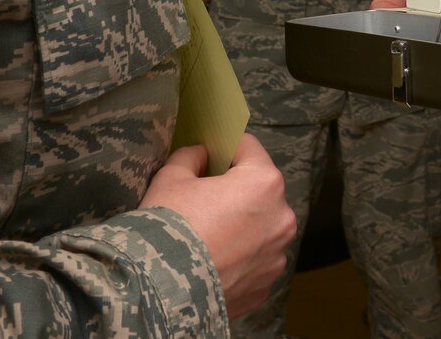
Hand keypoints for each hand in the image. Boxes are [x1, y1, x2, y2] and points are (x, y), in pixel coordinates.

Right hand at [143, 136, 295, 319]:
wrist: (160, 292)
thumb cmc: (168, 226)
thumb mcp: (171, 177)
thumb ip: (191, 157)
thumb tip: (202, 155)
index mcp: (264, 183)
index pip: (249, 149)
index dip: (226, 148)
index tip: (210, 155)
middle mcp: (281, 218)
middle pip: (259, 191)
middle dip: (236, 191)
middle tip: (204, 199)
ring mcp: (276, 256)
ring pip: (260, 229)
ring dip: (241, 226)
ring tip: (208, 236)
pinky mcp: (265, 286)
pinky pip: (254, 262)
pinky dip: (238, 259)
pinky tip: (212, 262)